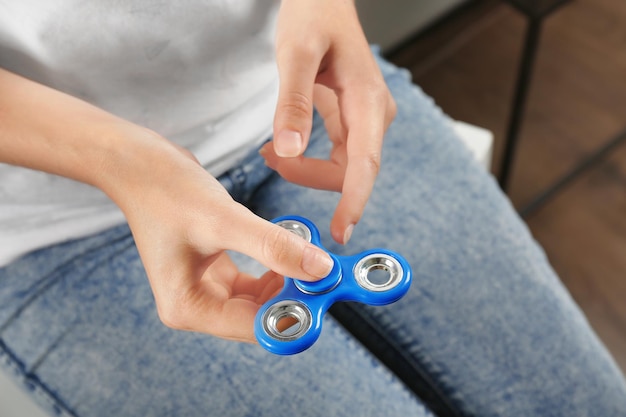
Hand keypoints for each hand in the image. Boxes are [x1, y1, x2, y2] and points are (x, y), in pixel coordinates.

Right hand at [107, 137, 334, 342]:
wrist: (138, 164)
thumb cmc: (165, 190)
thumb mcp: (224, 220)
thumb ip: (273, 247)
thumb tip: (320, 270)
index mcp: (188, 307)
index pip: (254, 327)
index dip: (294, 313)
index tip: (326, 292)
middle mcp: (195, 305)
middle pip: (259, 317)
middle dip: (294, 296)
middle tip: (325, 271)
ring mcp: (204, 289)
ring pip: (261, 299)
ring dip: (288, 281)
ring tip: (309, 255)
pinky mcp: (214, 271)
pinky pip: (255, 280)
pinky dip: (275, 266)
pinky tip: (290, 247)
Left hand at [261, 0, 396, 243]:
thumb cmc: (314, 16)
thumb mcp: (295, 56)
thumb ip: (293, 104)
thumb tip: (290, 150)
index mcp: (367, 101)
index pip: (365, 164)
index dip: (354, 202)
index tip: (340, 233)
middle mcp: (374, 114)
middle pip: (351, 170)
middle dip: (310, 177)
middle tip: (271, 160)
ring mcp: (366, 117)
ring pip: (342, 166)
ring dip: (307, 170)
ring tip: (271, 153)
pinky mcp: (354, 117)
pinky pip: (337, 153)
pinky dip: (309, 159)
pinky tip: (284, 149)